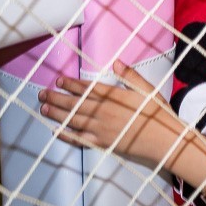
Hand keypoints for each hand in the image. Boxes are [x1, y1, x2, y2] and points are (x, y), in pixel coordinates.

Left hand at [39, 60, 182, 166]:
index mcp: (115, 97)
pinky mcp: (102, 143)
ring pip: (73, 120)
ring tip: (44, 108)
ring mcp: (101, 129)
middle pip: (75, 103)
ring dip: (57, 114)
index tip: (59, 80)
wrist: (163, 140)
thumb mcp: (148, 90)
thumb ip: (131, 76)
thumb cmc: (158, 114)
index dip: (71, 84)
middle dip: (57, 97)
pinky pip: (79, 138)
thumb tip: (116, 63)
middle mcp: (104, 112)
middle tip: (42, 93)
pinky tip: (55, 131)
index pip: (88, 88)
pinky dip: (66, 135)